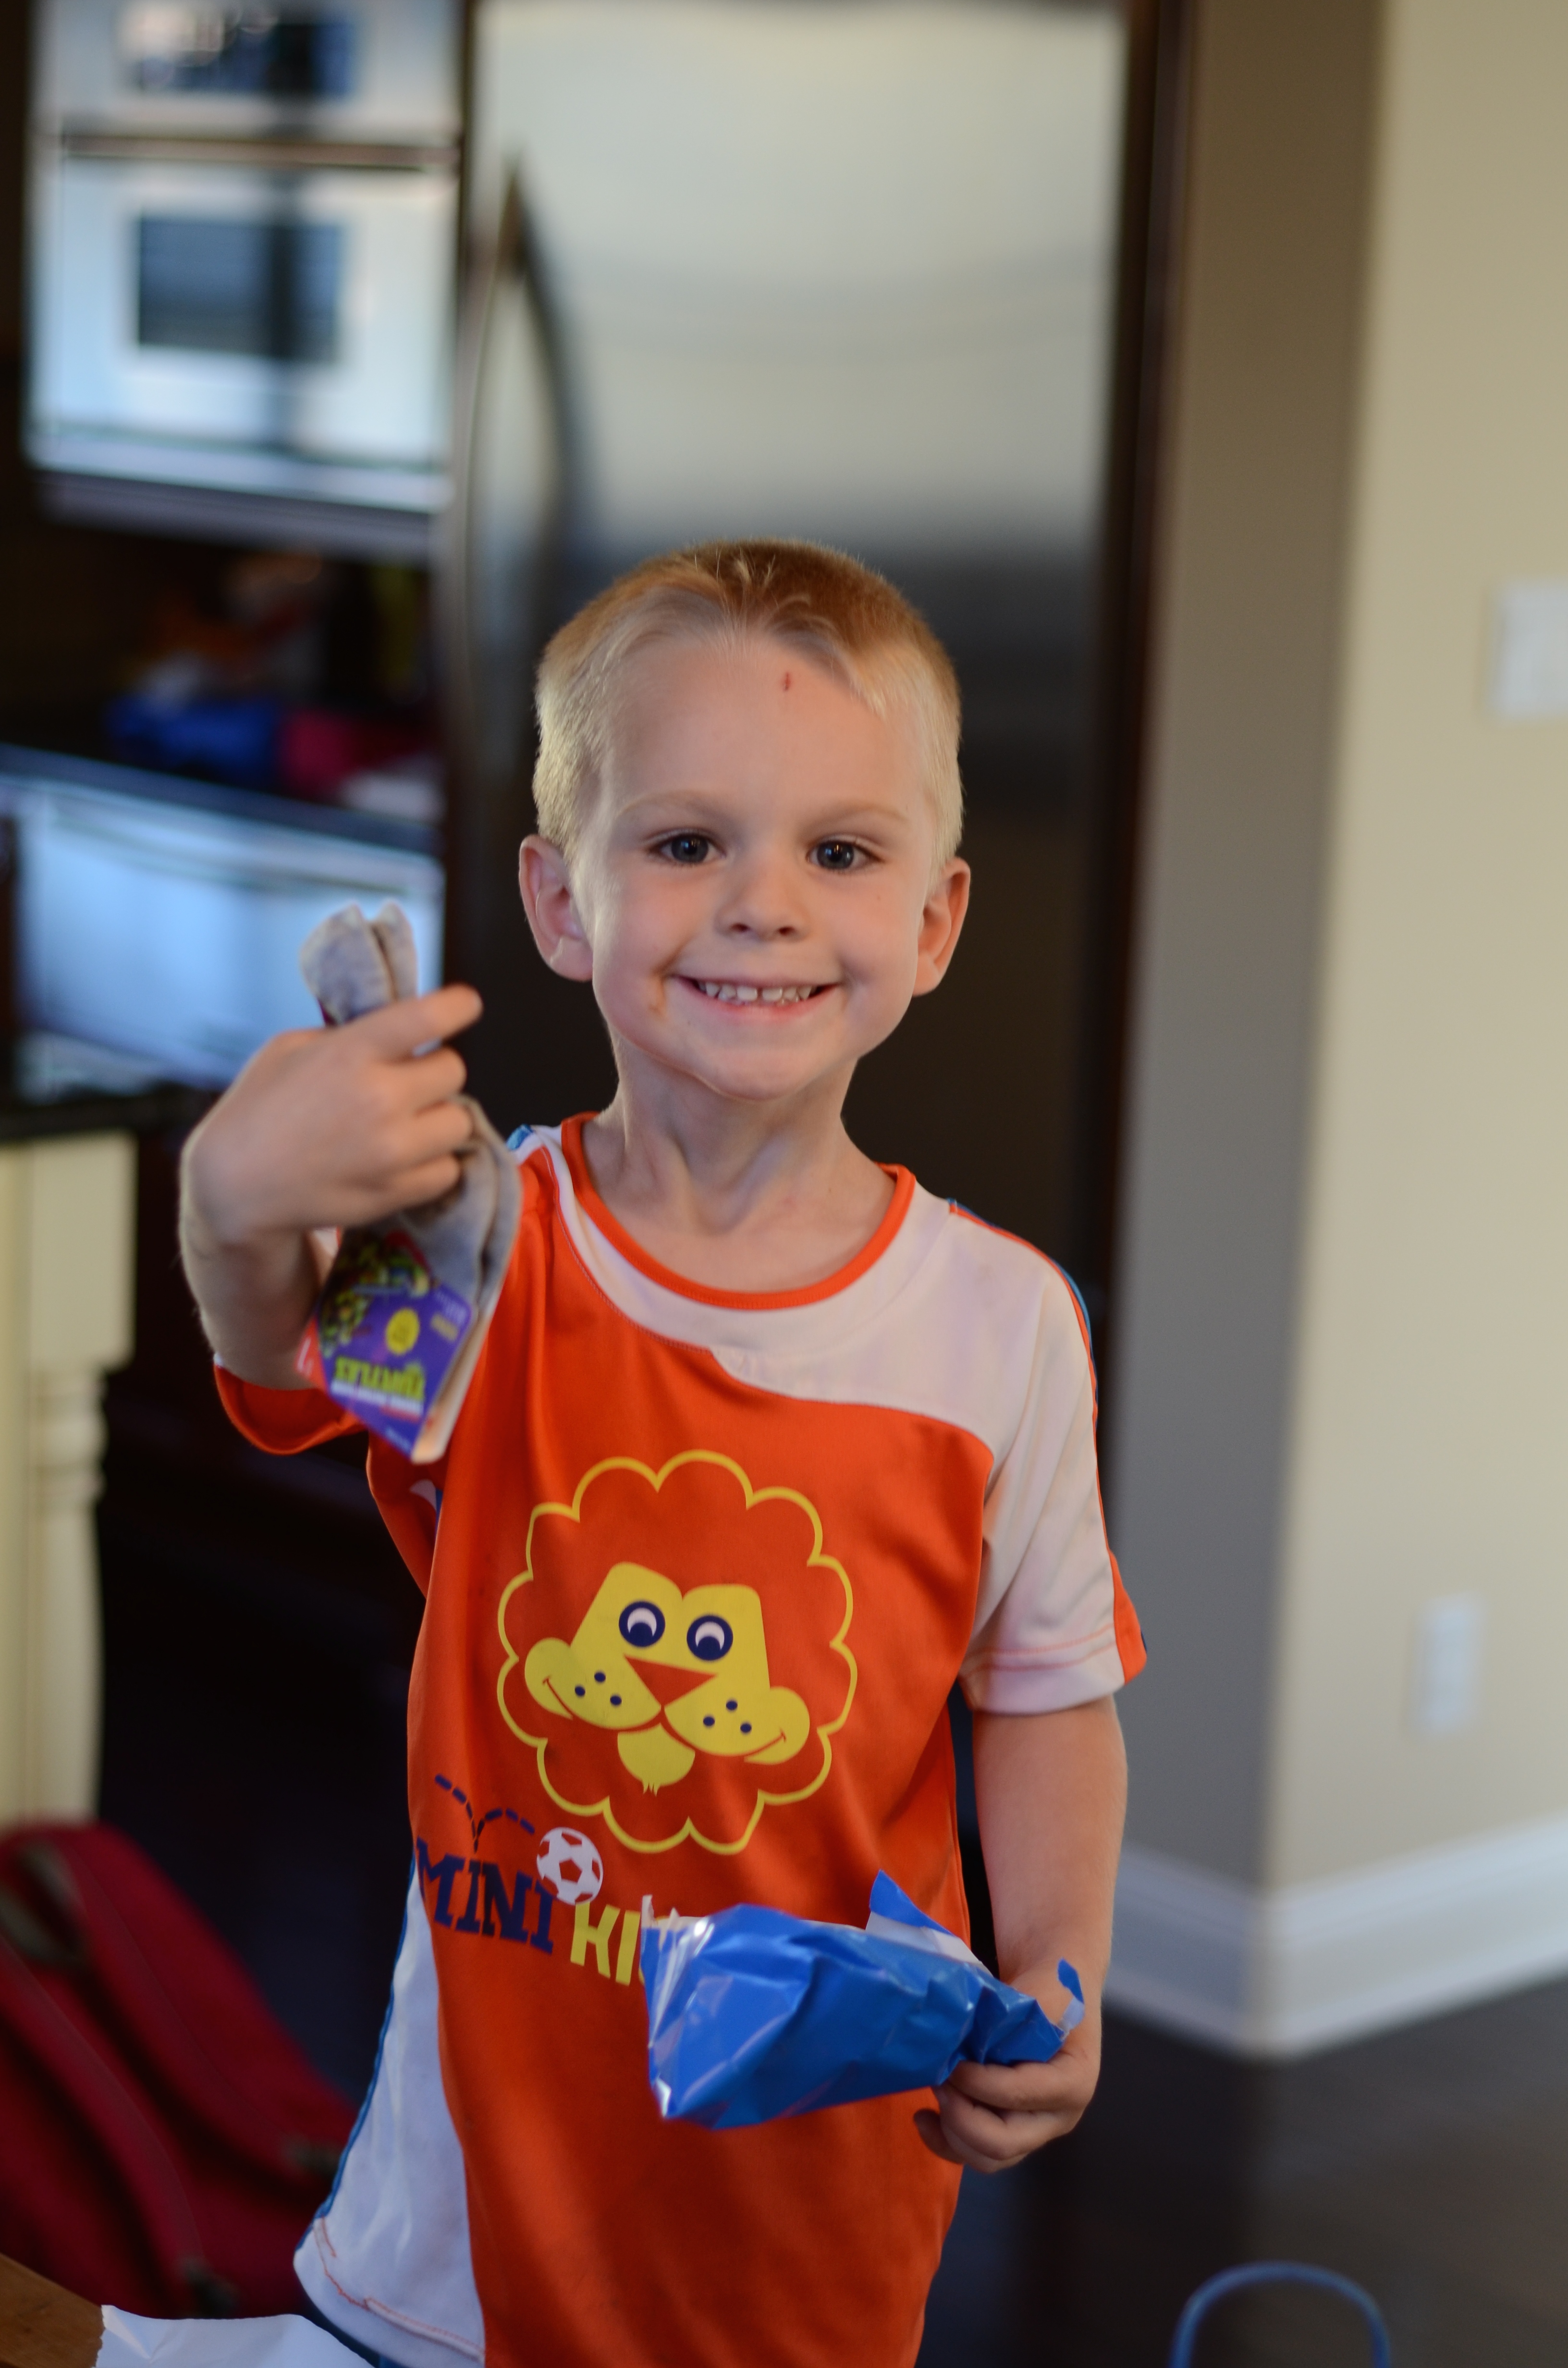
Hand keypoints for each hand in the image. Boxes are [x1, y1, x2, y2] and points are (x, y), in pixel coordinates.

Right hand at [179, 985, 481, 1385]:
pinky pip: (448, 1169)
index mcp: (351, 1054)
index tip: (465, 1005)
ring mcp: (392, 1150)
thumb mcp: (289, 1048)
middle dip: (434, 1071)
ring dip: (438, 1118)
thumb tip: (399, 1030)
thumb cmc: (258, 1110)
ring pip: (460, 1121)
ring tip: (407, 1123)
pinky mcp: (396, 1191)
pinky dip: (433, 1163)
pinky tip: (404, 1158)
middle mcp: (378, 1099)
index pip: (428, 1018)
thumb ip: (348, 1034)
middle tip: (409, 1082)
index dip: (457, 1006)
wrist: (236, 1187)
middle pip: (453, 1070)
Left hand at [913, 1981, 1101, 2173]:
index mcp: (1073, 2082)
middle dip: (961, 2115)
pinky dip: (946, 2142)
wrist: (1056, 1984)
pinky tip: (924, 2116)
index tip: (951, 2060)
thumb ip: (1025, 2010)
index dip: (977, 2083)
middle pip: (1003, 2143)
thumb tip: (981, 2035)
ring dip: (951, 2130)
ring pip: (987, 2157)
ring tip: (934, 2089)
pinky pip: (976, 2154)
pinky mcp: (1012, 2130)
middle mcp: (1058, 2116)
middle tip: (938, 2078)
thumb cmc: (1054, 1983)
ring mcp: (1034, 2128)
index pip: (1018, 2095)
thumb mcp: (1049, 1985)